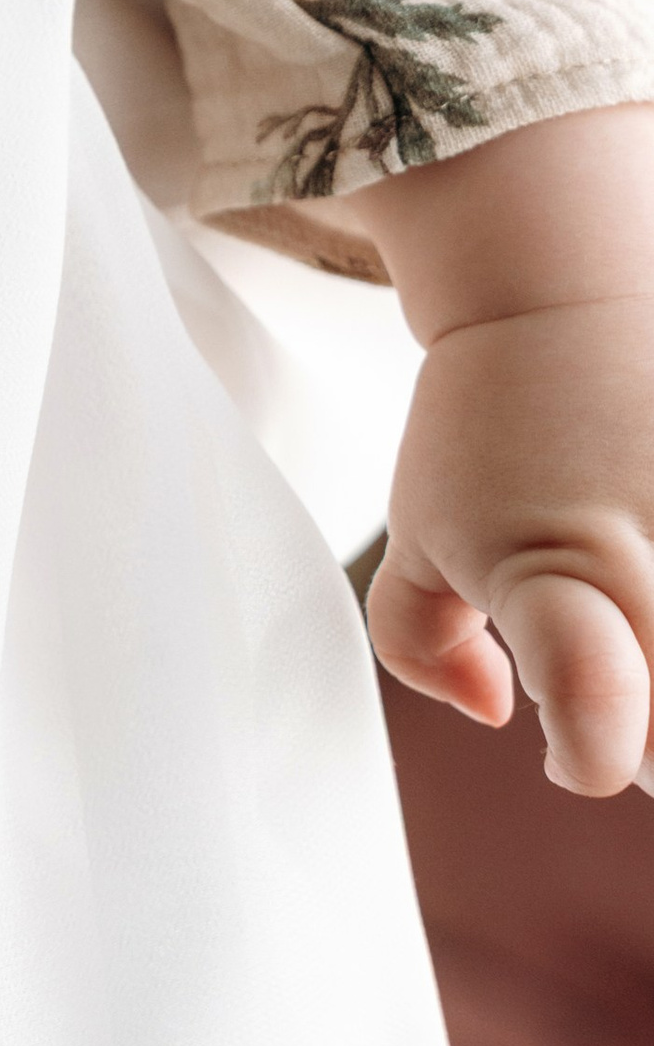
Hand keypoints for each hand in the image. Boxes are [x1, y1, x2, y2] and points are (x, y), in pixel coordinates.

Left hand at [348, 103, 653, 795]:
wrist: (560, 293)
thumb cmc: (484, 425)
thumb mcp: (415, 535)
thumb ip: (420, 647)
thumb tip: (496, 714)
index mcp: (552, 570)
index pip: (593, 691)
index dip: (589, 752)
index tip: (566, 753)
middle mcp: (651, 552)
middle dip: (652, 744)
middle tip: (621, 701)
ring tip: (634, 623)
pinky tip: (646, 570)